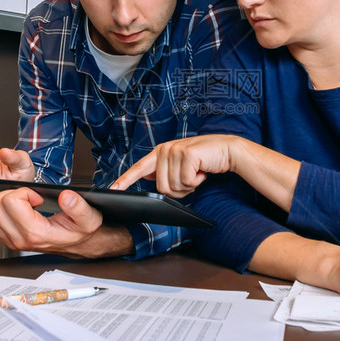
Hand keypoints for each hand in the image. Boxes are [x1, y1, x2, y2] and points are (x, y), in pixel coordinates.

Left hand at [0, 185, 129, 257]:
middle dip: (9, 193)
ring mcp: (10, 240)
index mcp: (35, 233)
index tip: (37, 197)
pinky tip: (15, 208)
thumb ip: (79, 207)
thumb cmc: (81, 231)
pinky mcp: (6, 238)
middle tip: (27, 197)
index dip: (24, 191)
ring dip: (0, 200)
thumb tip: (66, 196)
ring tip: (21, 201)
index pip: (11, 202)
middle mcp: (18, 239)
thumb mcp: (88, 218)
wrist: (79, 245)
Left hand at [111, 135, 234, 196]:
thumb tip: (153, 183)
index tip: (112, 189)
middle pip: (161, 188)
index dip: (124, 180)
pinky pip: (186, 182)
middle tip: (190, 179)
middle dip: (178, 190)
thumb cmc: (204, 161)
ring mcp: (175, 151)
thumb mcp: (180, 166)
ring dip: (189, 186)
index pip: (138, 168)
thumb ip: (165, 172)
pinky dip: (197, 182)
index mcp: (160, 152)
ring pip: (173, 187)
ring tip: (196, 173)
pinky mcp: (187, 155)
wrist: (227, 150)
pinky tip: (202, 171)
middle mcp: (164, 150)